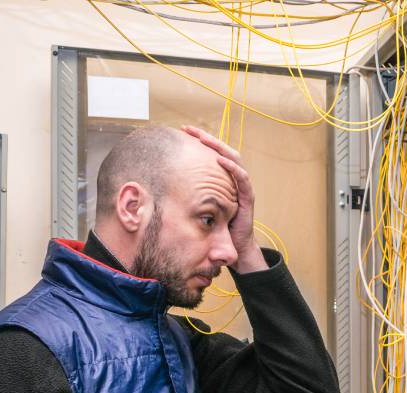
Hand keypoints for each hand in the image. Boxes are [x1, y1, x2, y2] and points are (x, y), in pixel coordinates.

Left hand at [182, 126, 265, 272]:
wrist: (234, 248)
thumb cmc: (216, 229)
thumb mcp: (197, 209)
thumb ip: (184, 198)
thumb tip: (159, 189)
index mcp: (222, 181)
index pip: (211, 155)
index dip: (198, 143)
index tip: (181, 133)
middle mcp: (232, 180)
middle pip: (222, 151)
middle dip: (206, 138)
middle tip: (189, 130)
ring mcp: (242, 188)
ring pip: (234, 159)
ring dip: (219, 147)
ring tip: (204, 139)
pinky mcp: (247, 197)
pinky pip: (242, 178)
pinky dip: (232, 167)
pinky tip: (221, 160)